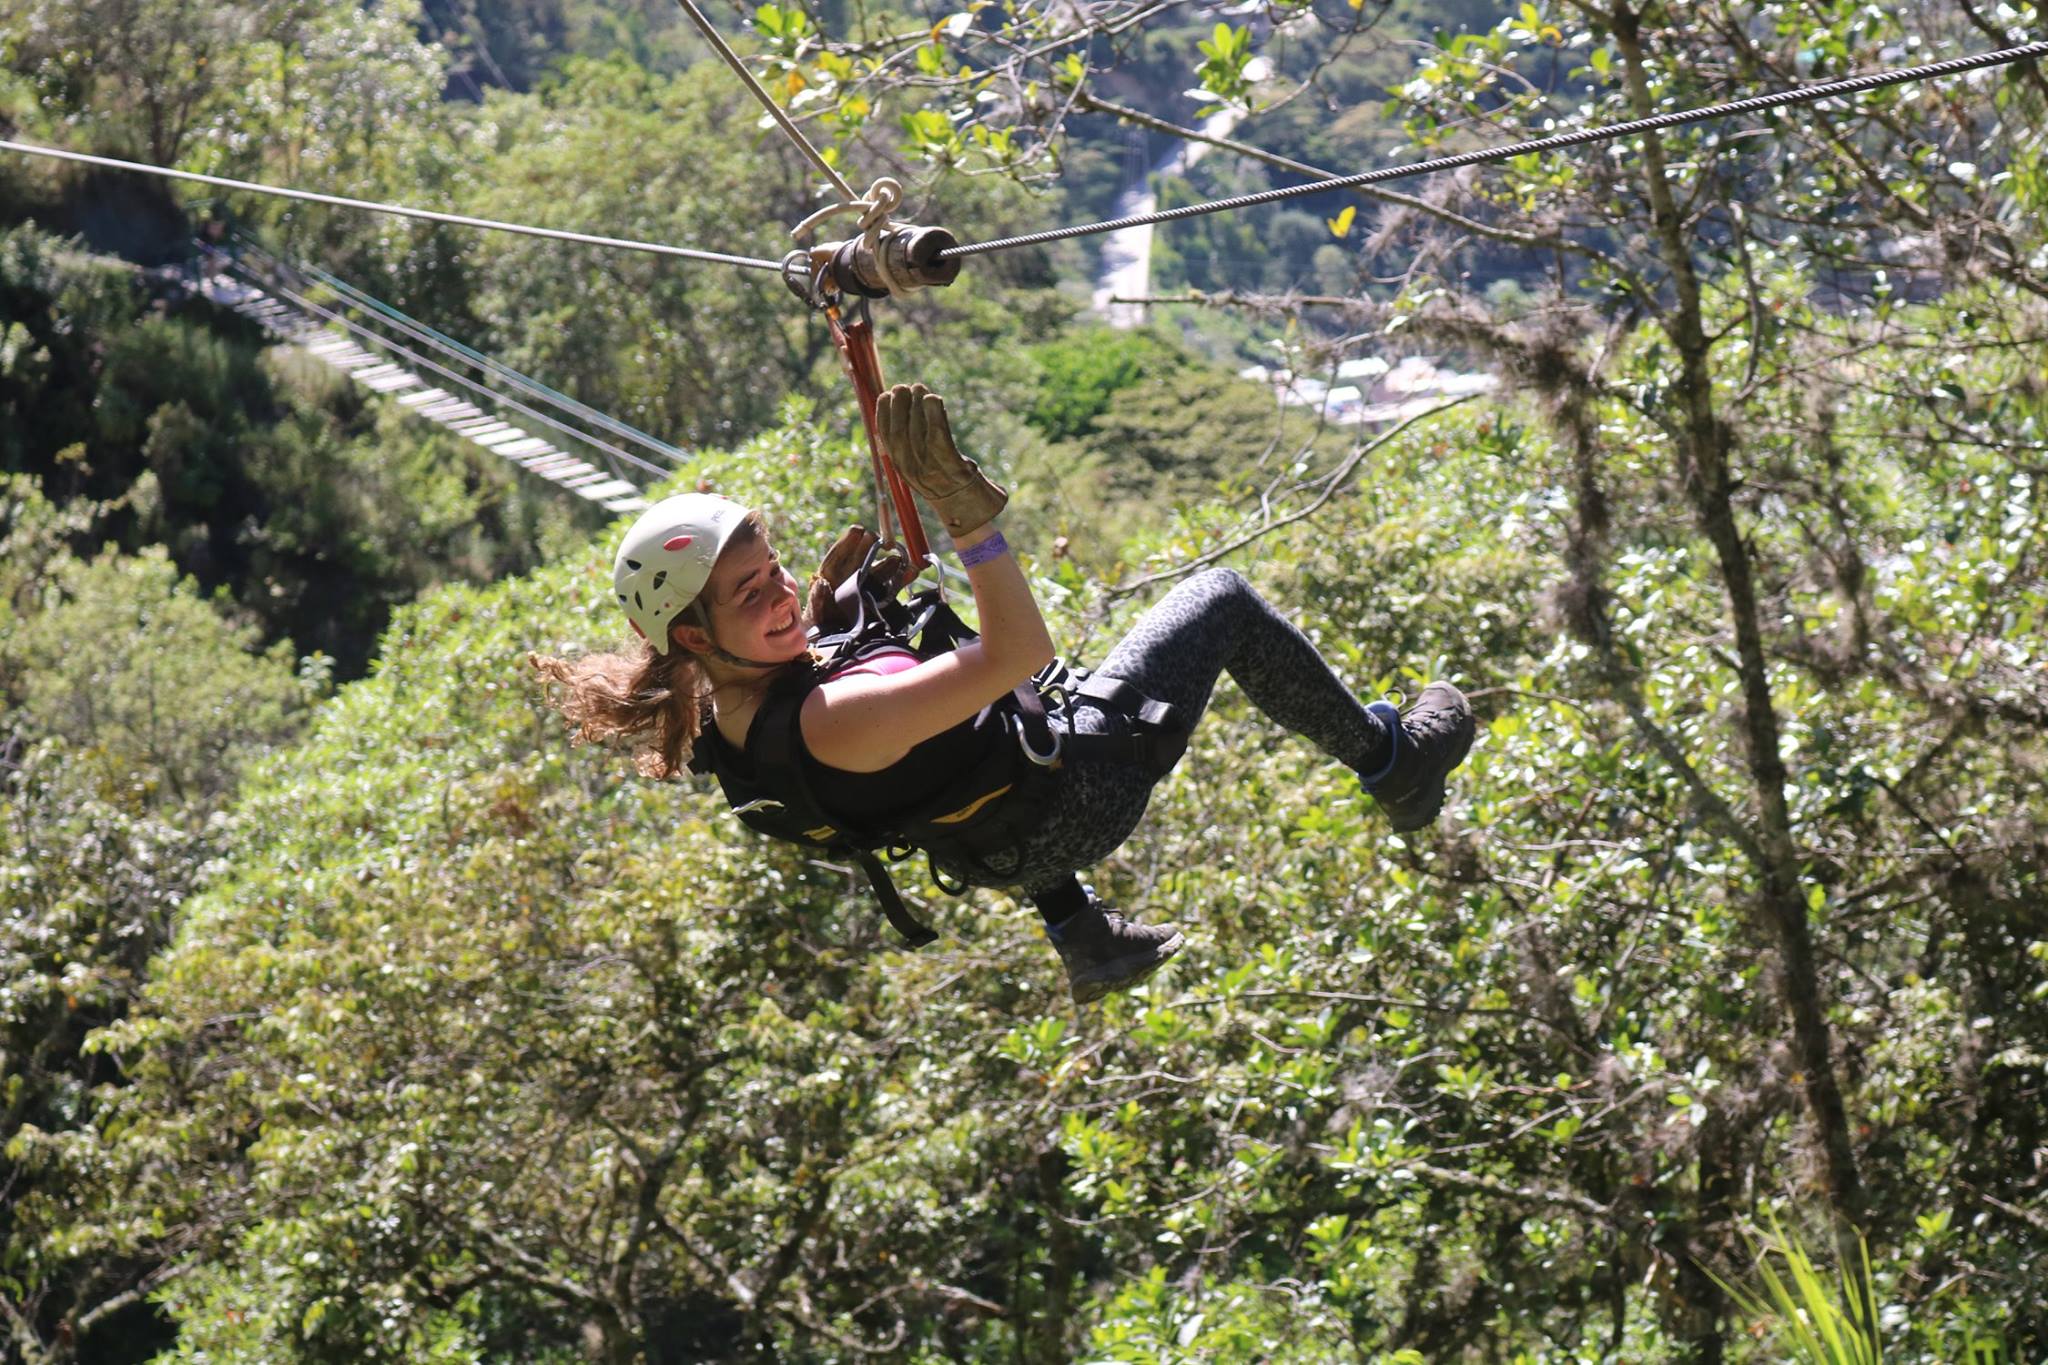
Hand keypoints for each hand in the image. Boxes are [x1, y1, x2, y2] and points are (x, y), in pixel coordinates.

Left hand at [806, 524, 910, 631]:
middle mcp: (851, 574)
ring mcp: (867, 584)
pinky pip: (893, 585)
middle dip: (871, 547)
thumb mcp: (815, 610)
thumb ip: (818, 598)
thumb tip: (820, 583)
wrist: (833, 638)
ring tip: (898, 558)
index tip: (858, 531)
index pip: (841, 551)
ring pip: (879, 568)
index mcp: (832, 573)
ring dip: (890, 562)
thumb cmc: (822, 620)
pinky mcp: (880, 595)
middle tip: (879, 542)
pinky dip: (903, 578)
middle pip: (863, 555)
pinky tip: (912, 571)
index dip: (849, 541)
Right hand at [876, 383, 1007, 538]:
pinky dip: (934, 414)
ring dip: (916, 404)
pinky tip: (933, 399)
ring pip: (917, 430)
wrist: (968, 510)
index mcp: (901, 468)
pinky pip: (939, 436)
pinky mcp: (952, 467)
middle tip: (904, 387)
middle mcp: (912, 470)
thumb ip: (908, 444)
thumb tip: (899, 411)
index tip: (886, 395)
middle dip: (898, 404)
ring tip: (920, 389)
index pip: (884, 436)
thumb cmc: (944, 480)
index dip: (882, 413)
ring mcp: (932, 470)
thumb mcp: (920, 465)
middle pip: (899, 431)